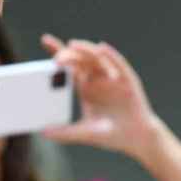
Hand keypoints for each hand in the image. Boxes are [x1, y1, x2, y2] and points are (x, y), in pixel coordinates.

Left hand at [40, 34, 161, 159]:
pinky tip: (102, 49)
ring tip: (73, 45)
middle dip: (68, 54)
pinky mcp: (128, 80)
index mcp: (86, 88)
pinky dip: (111, 56)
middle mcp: (98, 79)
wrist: (137, 140)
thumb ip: (66, 133)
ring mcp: (113, 78)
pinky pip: (119, 65)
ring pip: (98, 58)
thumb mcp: (86, 133)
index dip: (58, 52)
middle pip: (81, 59)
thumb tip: (43, 132)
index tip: (45, 41)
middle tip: (57, 58)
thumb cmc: (111, 135)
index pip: (69, 66)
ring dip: (85, 50)